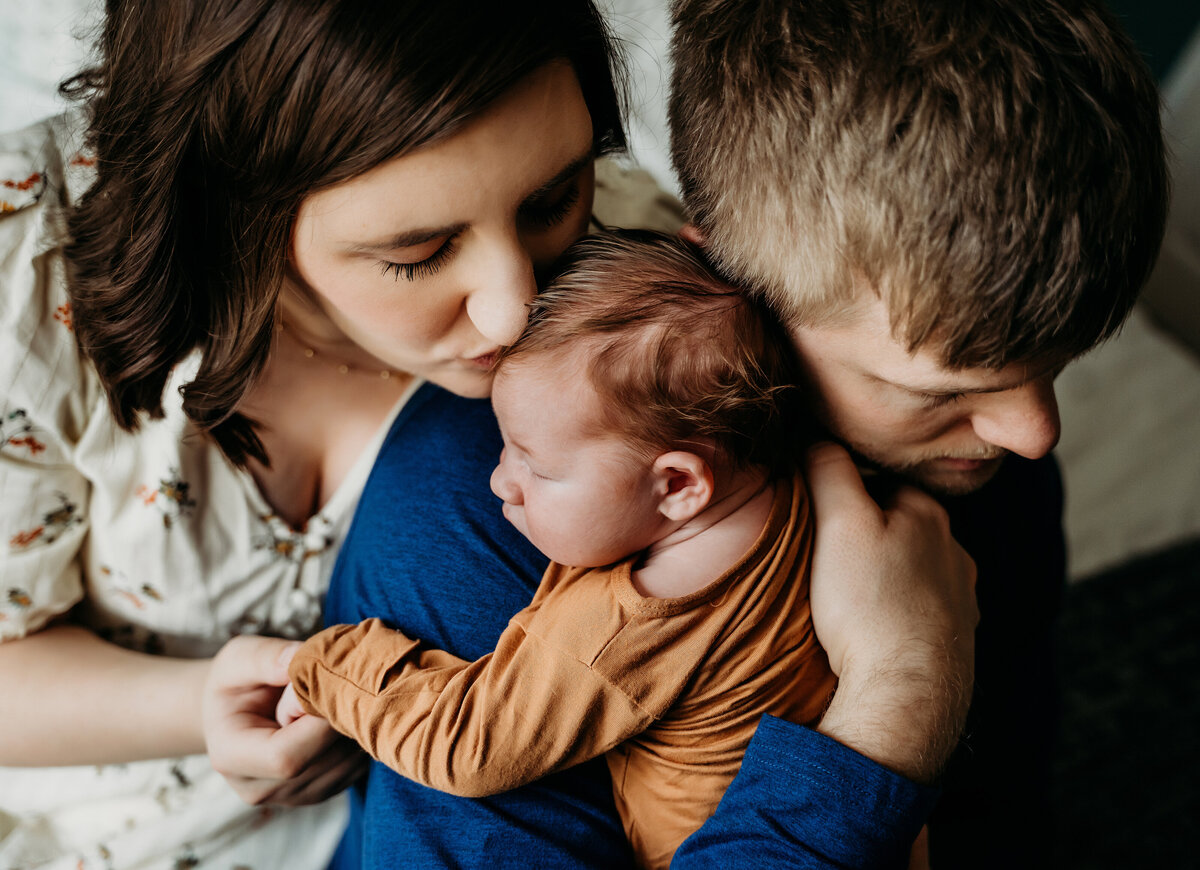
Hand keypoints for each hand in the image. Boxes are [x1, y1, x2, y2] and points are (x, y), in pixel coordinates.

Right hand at [203, 635, 368, 805]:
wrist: (236, 711)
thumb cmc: (236, 682)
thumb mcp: (239, 659)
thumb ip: (267, 658)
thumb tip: (302, 659)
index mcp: (230, 757)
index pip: (286, 757)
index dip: (317, 722)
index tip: (324, 684)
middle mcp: (259, 788)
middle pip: (321, 762)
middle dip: (338, 719)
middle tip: (335, 686)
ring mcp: (290, 797)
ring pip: (344, 767)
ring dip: (352, 728)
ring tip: (332, 700)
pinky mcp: (318, 793)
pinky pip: (354, 769)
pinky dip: (358, 739)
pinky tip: (340, 716)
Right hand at [804, 443, 977, 782]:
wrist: (908, 695)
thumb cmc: (870, 606)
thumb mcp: (839, 521)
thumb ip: (830, 469)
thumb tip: (818, 436)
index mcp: (929, 514)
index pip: (880, 483)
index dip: (843, 494)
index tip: (815, 515)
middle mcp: (955, 552)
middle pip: (900, 528)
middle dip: (868, 536)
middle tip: (824, 558)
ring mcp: (961, 601)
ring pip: (915, 572)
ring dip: (887, 578)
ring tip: (847, 598)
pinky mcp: (956, 644)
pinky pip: (922, 615)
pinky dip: (900, 616)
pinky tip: (875, 630)